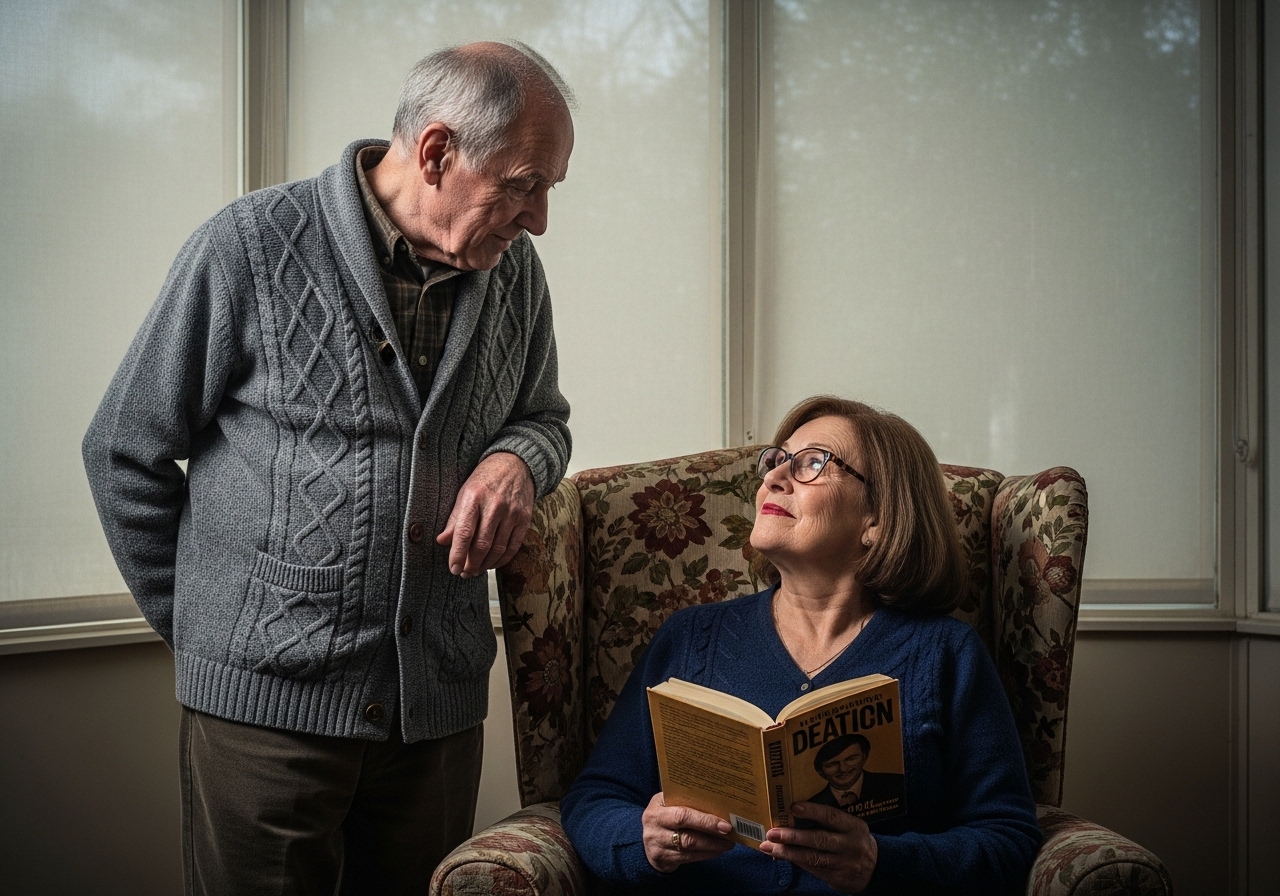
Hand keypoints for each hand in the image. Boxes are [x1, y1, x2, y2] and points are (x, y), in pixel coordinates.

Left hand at [436, 452, 533, 577]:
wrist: (516, 464)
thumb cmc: (486, 479)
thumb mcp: (464, 493)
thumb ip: (454, 518)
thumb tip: (442, 541)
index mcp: (474, 497)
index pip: (464, 532)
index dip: (457, 554)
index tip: (453, 568)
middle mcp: (494, 505)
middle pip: (482, 544)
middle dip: (471, 564)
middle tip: (464, 573)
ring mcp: (512, 513)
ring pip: (498, 549)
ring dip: (485, 565)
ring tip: (476, 571)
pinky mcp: (524, 519)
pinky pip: (513, 546)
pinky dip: (502, 560)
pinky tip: (492, 564)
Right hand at [641, 792, 734, 872]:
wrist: (647, 836)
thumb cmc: (665, 814)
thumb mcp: (668, 802)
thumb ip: (686, 801)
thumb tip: (718, 802)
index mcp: (656, 808)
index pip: (683, 815)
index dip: (706, 821)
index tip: (725, 824)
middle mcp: (654, 827)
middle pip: (688, 835)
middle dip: (712, 834)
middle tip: (730, 833)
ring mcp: (658, 845)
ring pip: (690, 848)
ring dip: (713, 846)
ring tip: (728, 843)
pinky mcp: (663, 859)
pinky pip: (689, 858)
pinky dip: (706, 854)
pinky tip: (717, 850)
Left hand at [759, 801, 876, 892]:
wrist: (875, 869)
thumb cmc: (854, 840)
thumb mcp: (851, 827)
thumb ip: (830, 821)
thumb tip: (794, 813)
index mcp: (854, 827)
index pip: (832, 816)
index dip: (812, 811)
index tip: (793, 807)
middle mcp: (849, 845)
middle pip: (820, 839)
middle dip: (794, 836)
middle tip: (773, 832)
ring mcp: (843, 863)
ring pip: (813, 858)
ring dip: (788, 853)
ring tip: (769, 847)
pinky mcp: (836, 877)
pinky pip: (812, 869)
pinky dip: (795, 862)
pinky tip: (780, 856)